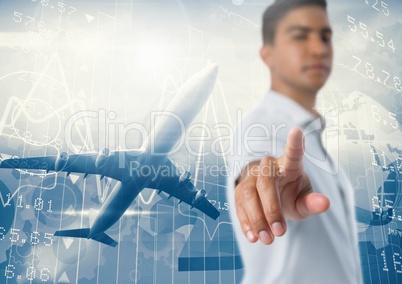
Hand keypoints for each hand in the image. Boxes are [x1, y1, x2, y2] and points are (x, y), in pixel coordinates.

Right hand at [234, 127, 329, 244]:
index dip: (294, 143)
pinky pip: (238, 205)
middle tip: (280, 232)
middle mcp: (267, 168)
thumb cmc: (290, 194)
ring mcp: (250, 178)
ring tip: (267, 239)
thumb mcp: (303, 199)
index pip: (292, 153)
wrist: (269, 196)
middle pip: (265, 182)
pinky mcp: (239, 191)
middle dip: (271, 208)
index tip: (297, 131)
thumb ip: (312, 203)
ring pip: (248, 194)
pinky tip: (253, 236)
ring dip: (256, 218)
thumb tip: (325, 203)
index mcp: (288, 165)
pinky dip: (245, 222)